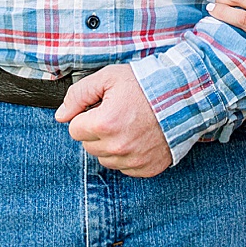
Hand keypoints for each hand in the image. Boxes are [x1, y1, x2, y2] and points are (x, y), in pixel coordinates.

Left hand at [54, 64, 171, 177]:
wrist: (184, 96)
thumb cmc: (146, 84)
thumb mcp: (108, 78)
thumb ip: (78, 95)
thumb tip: (61, 115)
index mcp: (104, 124)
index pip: (74, 129)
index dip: (86, 116)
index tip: (101, 108)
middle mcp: (118, 147)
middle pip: (88, 146)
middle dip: (97, 131)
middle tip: (117, 114)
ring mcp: (134, 160)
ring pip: (105, 159)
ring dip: (111, 145)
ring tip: (129, 125)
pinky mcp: (148, 168)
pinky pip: (125, 168)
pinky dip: (128, 156)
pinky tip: (139, 137)